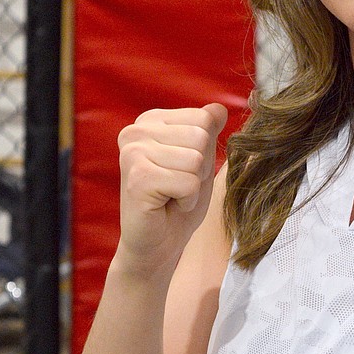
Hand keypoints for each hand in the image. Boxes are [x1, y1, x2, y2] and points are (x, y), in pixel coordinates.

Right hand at [116, 103, 227, 274]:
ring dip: (193, 186)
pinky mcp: (138, 178)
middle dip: (200, 169)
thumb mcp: (201, 161)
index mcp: (151, 121)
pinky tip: (167, 206)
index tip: (182, 169)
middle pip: (201, 137)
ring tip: (172, 195)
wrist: (156, 245)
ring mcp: (133, 153)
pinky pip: (189, 183)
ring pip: (196, 160)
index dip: (204, 151)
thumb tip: (220, 108)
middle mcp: (136, 131)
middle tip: (177, 186)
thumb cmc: (178, 202)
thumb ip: (207, 132)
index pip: (204, 118)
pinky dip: (187, 200)